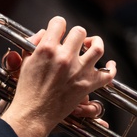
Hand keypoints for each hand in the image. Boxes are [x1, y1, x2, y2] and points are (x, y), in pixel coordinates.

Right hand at [0, 17, 116, 136]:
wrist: (33, 113)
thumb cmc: (27, 89)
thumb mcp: (25, 62)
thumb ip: (34, 43)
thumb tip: (45, 32)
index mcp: (47, 49)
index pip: (59, 23)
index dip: (58, 25)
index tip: (58, 31)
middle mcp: (65, 57)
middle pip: (79, 32)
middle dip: (75, 35)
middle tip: (73, 42)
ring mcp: (79, 70)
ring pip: (97, 47)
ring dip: (95, 43)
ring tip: (90, 45)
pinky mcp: (88, 85)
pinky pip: (108, 73)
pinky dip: (111, 68)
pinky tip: (109, 64)